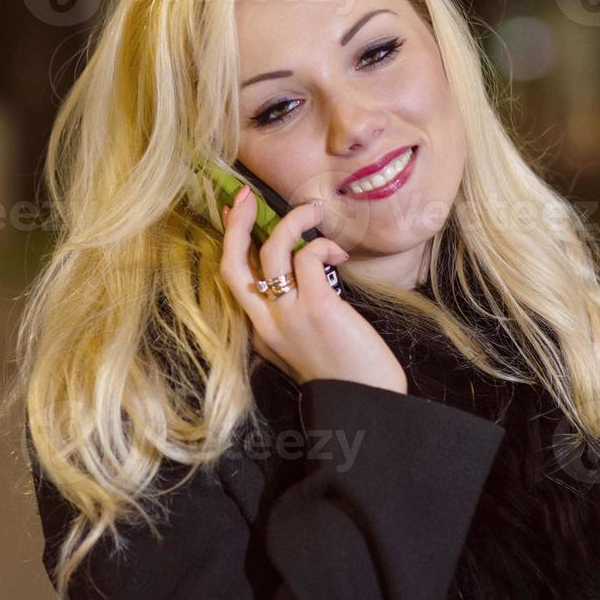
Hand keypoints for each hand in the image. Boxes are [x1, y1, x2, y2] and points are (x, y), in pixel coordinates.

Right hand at [218, 185, 408, 393]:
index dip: (232, 241)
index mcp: (261, 331)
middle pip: (232, 264)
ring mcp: (288, 316)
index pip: (235, 279)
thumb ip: (296, 314)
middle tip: (246, 195)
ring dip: (291, 221)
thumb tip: (301, 270)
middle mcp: (265, 323)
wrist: (367, 405)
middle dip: (237, 224)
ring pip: (270, 252)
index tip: (235, 213)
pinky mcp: (316, 308)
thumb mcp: (307, 343)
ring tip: (314, 210)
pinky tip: (339, 253)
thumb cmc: (347, 374)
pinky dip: (321, 246)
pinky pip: (307, 258)